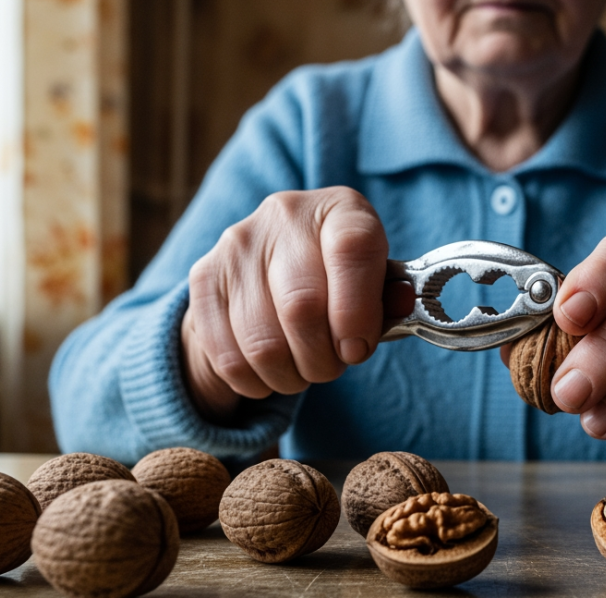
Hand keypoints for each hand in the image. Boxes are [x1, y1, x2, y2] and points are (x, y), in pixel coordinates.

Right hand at [181, 187, 403, 421]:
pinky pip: (228, 356)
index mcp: (340, 208)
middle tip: (332, 366)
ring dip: (291, 375)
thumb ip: (388, 297)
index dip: (357, 312)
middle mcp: (285, 215)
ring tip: (304, 369)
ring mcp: (237, 244)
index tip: (357, 349)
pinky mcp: (204, 278)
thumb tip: (401, 301)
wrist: (272, 267)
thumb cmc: (340, 280)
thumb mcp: (374, 281)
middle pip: (301, 307)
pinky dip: (256, 381)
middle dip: (324, 358)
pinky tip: (271, 372)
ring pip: (263, 342)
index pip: (352, 249)